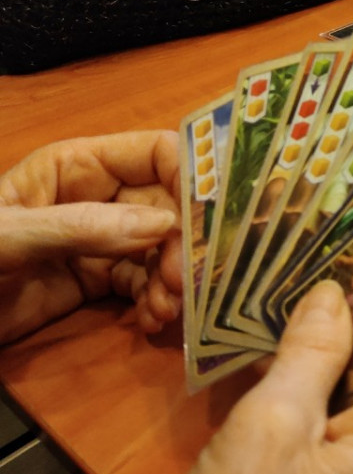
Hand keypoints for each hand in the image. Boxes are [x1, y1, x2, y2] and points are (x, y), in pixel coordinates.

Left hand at [0, 131, 181, 343]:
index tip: (212, 218)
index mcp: (79, 167)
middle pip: (171, 207)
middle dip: (185, 243)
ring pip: (163, 250)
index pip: (157, 154)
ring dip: (174, 279)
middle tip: (186, 281)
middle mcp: (99, 198)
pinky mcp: (96, 282)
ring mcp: (100, 241)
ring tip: (164, 309)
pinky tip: (151, 320)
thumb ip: (80, 227)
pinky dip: (157, 302)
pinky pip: (144, 284)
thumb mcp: (7, 238)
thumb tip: (163, 226)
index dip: (193, 176)